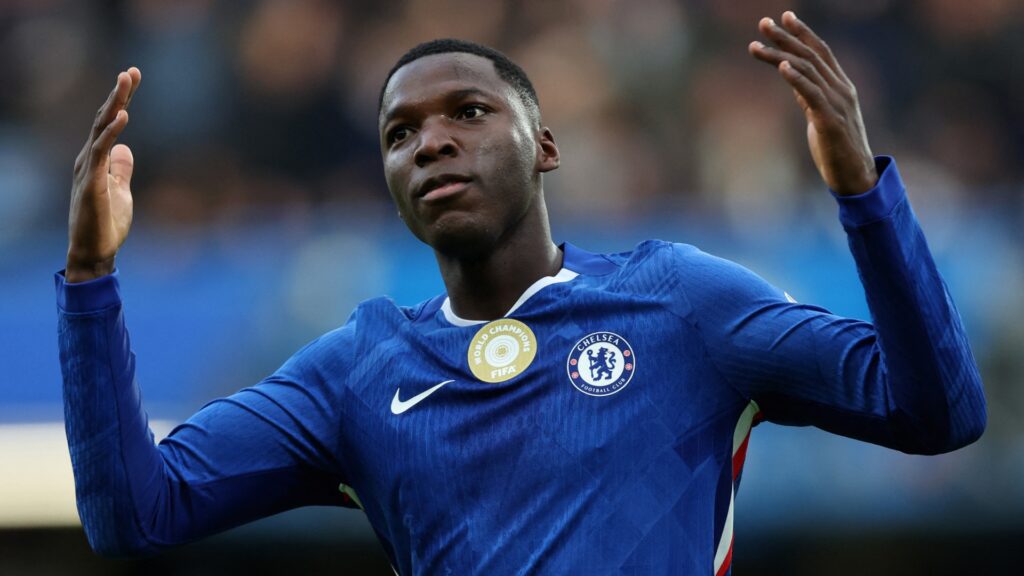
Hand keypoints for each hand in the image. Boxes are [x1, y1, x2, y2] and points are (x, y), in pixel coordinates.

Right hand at [66, 68, 140, 282]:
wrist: (95, 253)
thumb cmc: (106, 225)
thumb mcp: (120, 191)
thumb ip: (121, 169)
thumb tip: (126, 149)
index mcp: (96, 160)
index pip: (109, 122)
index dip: (120, 100)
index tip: (133, 77)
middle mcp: (89, 159)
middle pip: (104, 119)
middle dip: (118, 94)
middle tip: (131, 71)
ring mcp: (88, 170)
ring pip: (101, 129)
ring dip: (114, 103)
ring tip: (125, 81)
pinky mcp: (92, 183)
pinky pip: (101, 152)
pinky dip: (112, 132)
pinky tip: (123, 116)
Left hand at [749, 11, 876, 195]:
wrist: (856, 178)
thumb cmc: (837, 149)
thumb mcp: (820, 116)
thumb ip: (809, 95)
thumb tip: (792, 77)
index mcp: (841, 87)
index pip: (822, 52)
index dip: (804, 33)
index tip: (785, 16)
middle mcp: (841, 90)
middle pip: (811, 56)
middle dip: (786, 37)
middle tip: (763, 23)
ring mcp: (838, 104)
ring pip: (807, 71)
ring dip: (781, 54)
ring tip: (757, 44)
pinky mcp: (831, 122)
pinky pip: (812, 94)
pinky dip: (797, 78)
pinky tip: (783, 66)